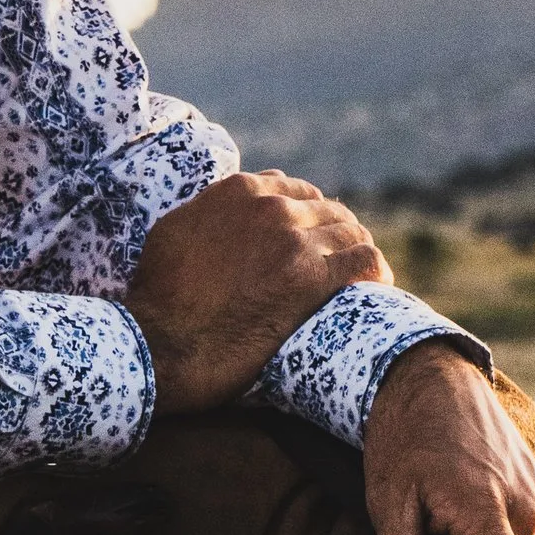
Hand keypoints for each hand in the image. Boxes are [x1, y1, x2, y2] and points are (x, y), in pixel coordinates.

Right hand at [128, 171, 385, 415]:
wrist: (160, 345)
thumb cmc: (157, 297)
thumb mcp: (173, 232)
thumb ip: (208, 212)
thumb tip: (225, 210)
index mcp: (238, 191)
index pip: (293, 189)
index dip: (306, 215)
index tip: (311, 238)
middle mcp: (271, 208)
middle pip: (326, 210)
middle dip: (335, 235)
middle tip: (341, 262)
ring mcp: (293, 242)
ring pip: (351, 233)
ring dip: (356, 254)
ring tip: (363, 277)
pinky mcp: (311, 281)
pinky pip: (364, 264)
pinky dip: (375, 273)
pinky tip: (377, 288)